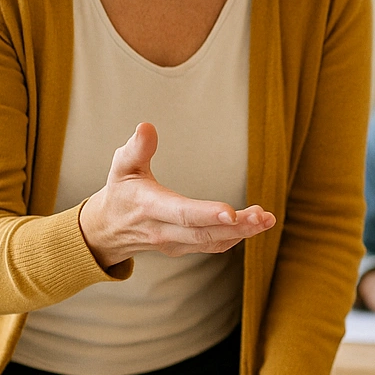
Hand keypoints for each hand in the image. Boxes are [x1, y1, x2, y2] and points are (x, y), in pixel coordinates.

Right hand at [79, 123, 275, 267]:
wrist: (107, 229)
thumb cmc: (120, 191)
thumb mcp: (121, 166)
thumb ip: (136, 149)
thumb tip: (147, 126)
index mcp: (149, 207)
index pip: (182, 214)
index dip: (207, 214)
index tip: (232, 211)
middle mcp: (163, 230)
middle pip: (203, 233)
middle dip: (236, 227)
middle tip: (264, 217)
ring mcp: (174, 243)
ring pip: (212, 242)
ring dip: (242, 232)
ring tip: (267, 219)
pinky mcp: (183, 248)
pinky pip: (212, 246)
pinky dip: (234, 237)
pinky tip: (254, 225)